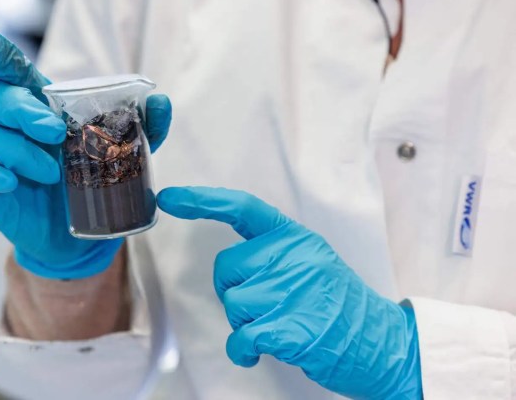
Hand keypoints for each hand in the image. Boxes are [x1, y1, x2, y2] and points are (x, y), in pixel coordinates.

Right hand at [0, 27, 171, 278]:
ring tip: (53, 173)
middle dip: (20, 109)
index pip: (12, 74)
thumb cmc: (96, 182)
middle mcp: (11, 127)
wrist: (83, 233)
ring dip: (17, 150)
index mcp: (39, 109)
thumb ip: (142, 127)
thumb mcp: (124, 153)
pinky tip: (12, 183)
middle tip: (56, 133)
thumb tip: (161, 100)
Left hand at [158, 187, 421, 399]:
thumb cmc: (339, 305)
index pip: (242, 208)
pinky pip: (241, 336)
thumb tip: (231, 270)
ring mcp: (291, 290)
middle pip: (226, 268)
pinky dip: (242, 350)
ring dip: (244, 322)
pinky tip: (257, 352)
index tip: (170, 198)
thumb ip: (274, 255)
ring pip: (233, 303)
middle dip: (233, 291)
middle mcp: (291, 257)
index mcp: (294, 238)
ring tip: (275, 325)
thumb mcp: (313, 261)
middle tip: (263, 305)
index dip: (202, 201)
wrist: (379, 342)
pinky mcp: (289, 327)